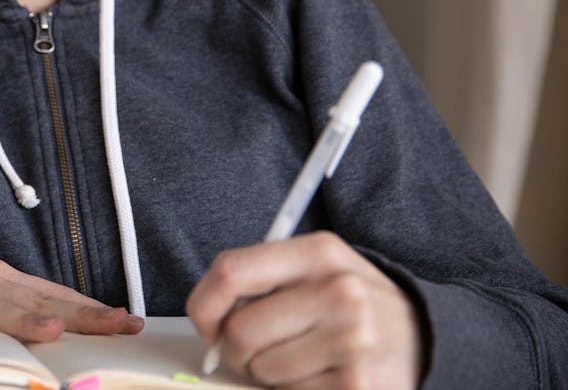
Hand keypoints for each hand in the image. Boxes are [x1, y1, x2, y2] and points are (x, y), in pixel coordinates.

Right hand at [0, 247, 143, 341]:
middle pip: (34, 301)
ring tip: (52, 331)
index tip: (129, 322)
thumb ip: (19, 311)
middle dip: (77, 315)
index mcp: (2, 279)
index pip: (55, 295)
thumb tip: (69, 330)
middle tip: (115, 325)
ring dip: (20, 318)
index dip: (92, 309)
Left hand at [187, 231, 423, 388]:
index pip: (231, 271)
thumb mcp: (317, 268)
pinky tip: (322, 378)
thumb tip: (208, 323)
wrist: (426, 336)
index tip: (207, 325)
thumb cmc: (352, 303)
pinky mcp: (359, 386)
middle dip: (237, 351)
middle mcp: (340, 292)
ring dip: (269, 375)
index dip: (204, 305)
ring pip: (263, 370)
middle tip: (256, 353)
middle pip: (241, 331)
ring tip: (301, 362)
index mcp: (319, 253)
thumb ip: (262, 281)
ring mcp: (353, 341)